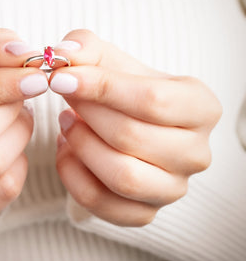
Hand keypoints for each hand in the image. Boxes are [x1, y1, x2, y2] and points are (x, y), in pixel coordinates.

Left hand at [50, 30, 221, 226]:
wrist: (129, 122)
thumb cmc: (123, 89)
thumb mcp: (108, 59)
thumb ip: (85, 48)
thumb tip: (62, 55)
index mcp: (200, 107)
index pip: (152, 100)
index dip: (101, 88)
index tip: (60, 78)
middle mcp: (196, 152)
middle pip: (132, 137)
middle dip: (86, 113)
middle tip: (62, 95)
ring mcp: (173, 188)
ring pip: (122, 176)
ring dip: (80, 145)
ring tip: (65, 121)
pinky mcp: (145, 213)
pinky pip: (102, 203)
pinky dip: (73, 176)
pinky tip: (67, 149)